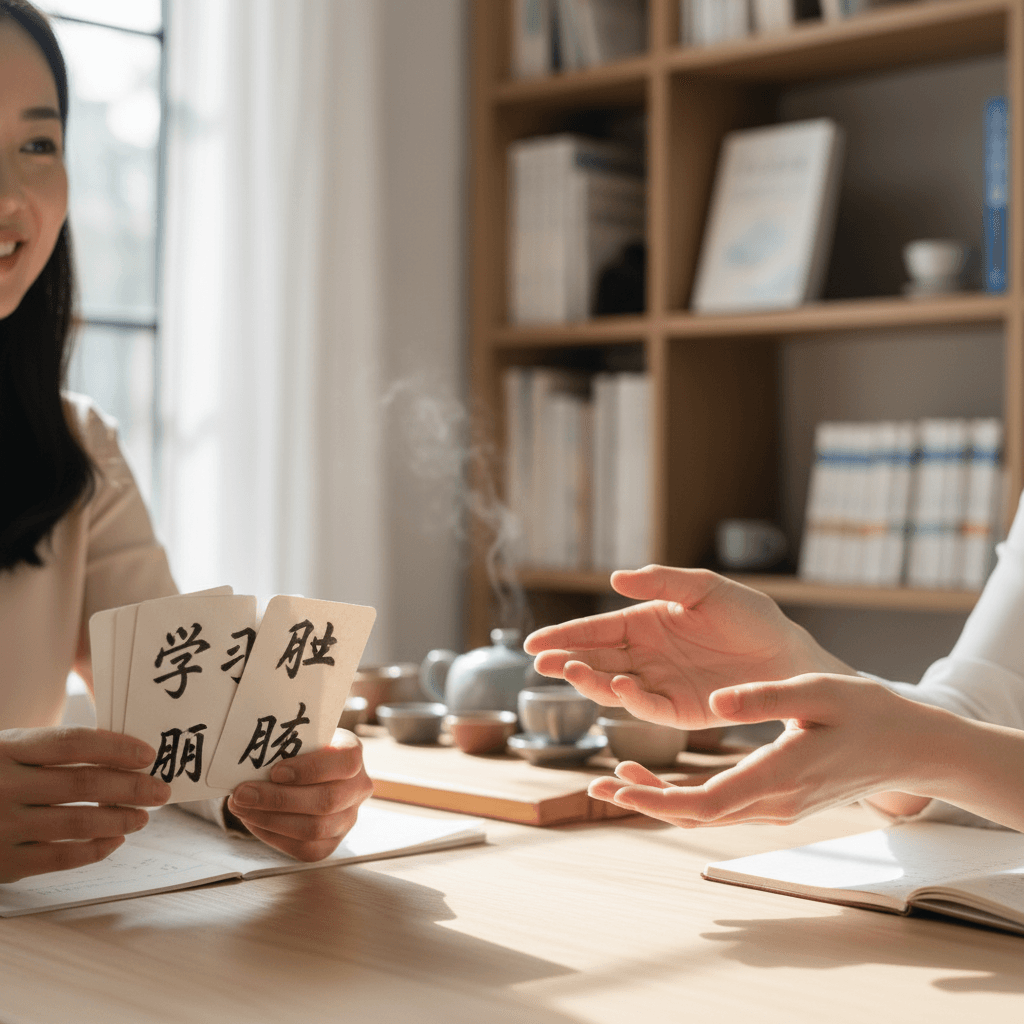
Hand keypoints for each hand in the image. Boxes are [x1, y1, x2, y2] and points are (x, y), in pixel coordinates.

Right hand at [0, 726, 169, 882]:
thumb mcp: (5, 748)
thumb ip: (51, 749)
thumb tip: (121, 751)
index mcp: (5, 749)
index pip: (72, 743)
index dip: (115, 747)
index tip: (149, 754)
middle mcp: (2, 787)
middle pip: (82, 784)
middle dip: (131, 787)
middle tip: (161, 790)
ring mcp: (1, 827)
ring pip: (77, 824)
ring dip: (120, 819)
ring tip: (143, 816)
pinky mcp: (2, 863)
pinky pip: (60, 858)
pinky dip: (95, 850)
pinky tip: (115, 840)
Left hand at [226, 729, 372, 860]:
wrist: (306, 771)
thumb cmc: (298, 751)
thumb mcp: (298, 738)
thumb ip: (284, 745)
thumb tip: (250, 760)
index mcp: (352, 753)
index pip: (346, 762)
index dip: (311, 769)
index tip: (275, 772)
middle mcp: (357, 788)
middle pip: (326, 801)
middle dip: (279, 799)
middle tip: (244, 793)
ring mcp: (347, 818)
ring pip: (314, 828)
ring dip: (270, 819)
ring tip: (241, 806)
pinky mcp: (331, 843)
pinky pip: (304, 848)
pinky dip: (272, 835)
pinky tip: (252, 820)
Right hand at [524, 566, 851, 729]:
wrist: (789, 655)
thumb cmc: (749, 616)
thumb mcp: (705, 588)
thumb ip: (662, 581)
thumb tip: (615, 579)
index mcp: (645, 623)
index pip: (595, 630)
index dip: (564, 635)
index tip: (534, 643)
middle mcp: (645, 656)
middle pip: (594, 660)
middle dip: (565, 661)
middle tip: (541, 663)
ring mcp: (659, 684)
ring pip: (612, 686)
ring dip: (588, 681)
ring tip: (570, 671)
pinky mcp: (679, 711)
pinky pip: (646, 707)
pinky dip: (629, 700)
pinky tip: (619, 686)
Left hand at [588, 674, 931, 826]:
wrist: (907, 746)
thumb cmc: (865, 712)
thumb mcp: (815, 692)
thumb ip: (764, 698)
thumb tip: (716, 702)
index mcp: (778, 776)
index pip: (705, 802)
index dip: (656, 797)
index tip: (617, 785)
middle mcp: (773, 803)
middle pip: (696, 815)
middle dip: (645, 802)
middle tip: (599, 785)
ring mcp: (776, 808)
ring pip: (706, 815)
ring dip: (660, 800)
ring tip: (615, 779)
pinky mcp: (777, 801)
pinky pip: (721, 807)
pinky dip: (684, 797)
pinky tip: (660, 777)